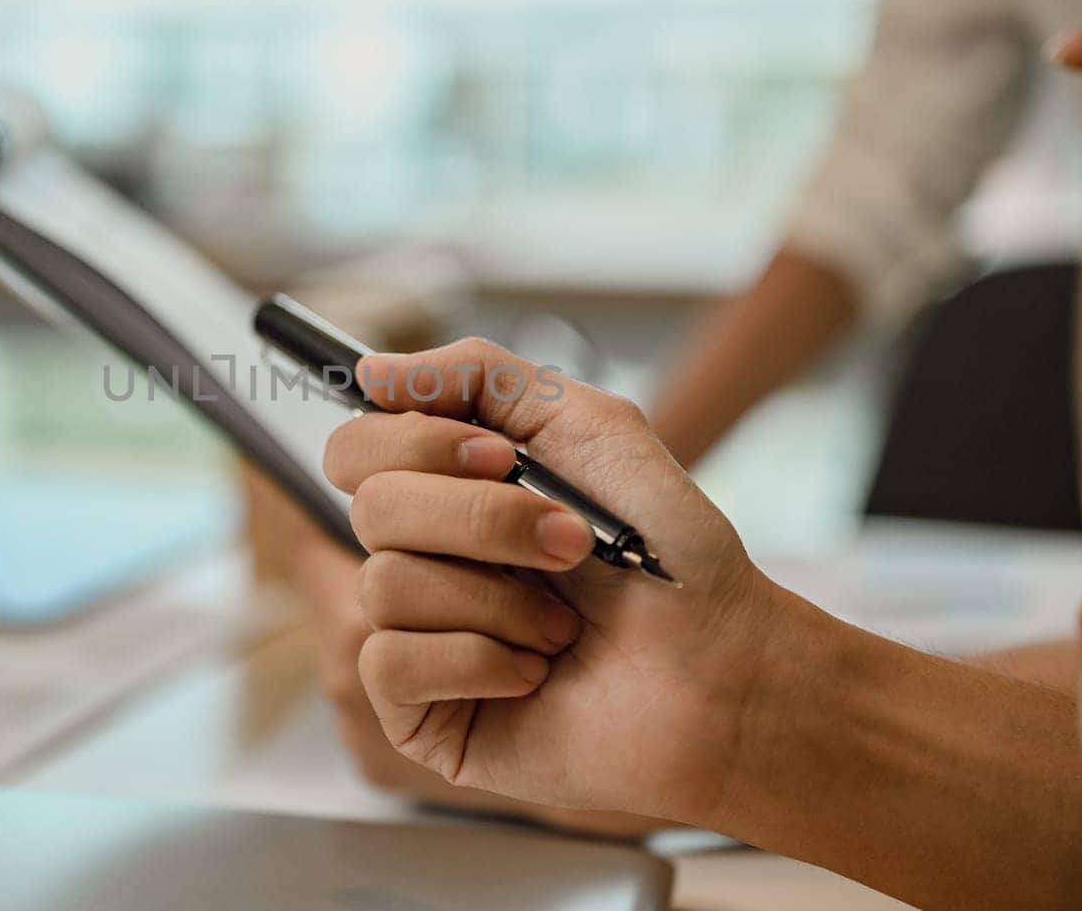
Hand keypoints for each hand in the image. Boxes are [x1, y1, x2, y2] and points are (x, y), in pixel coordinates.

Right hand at [328, 338, 780, 824]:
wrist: (724, 670)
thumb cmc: (672, 556)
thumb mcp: (589, 425)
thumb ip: (481, 375)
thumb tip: (371, 369)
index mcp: (449, 490)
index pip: (357, 448)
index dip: (419, 444)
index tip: (501, 459)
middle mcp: (423, 559)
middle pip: (370, 508)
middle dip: (483, 521)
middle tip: (568, 543)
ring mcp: (416, 637)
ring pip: (386, 585)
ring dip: (500, 600)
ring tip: (564, 624)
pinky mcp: (419, 713)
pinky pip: (391, 664)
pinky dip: (478, 660)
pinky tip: (533, 673)